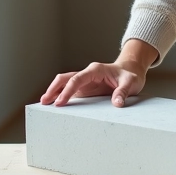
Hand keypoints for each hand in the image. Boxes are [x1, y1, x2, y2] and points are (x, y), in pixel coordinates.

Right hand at [40, 39, 158, 107]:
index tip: (60, 102)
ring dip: (54, 92)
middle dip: (53, 89)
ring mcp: (85, 81)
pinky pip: (70, 90)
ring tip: (43, 104)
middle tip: (44, 102)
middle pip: (65, 78)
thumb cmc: (130, 75)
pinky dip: (61, 96)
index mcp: (95, 70)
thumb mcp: (131, 82)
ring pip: (65, 83)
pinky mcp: (86, 88)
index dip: (67, 91)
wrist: (132, 71)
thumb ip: (123, 92)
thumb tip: (117, 103)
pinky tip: (55, 104)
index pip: (77, 79)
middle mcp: (87, 74)